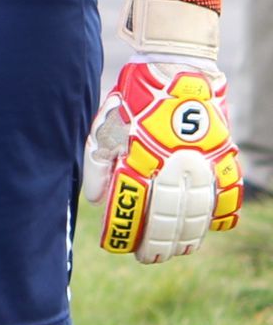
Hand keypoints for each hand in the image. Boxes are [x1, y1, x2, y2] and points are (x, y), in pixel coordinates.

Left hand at [83, 0, 242, 261]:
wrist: (175, 66)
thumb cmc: (133, 96)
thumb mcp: (105, 125)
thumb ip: (97, 163)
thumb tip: (96, 200)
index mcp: (139, 159)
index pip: (133, 210)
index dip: (126, 233)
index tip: (120, 247)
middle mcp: (172, 167)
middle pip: (167, 220)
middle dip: (157, 244)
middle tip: (149, 258)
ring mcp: (202, 163)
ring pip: (198, 214)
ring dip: (188, 237)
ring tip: (178, 250)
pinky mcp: (224, 157)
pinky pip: (228, 195)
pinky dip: (220, 215)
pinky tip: (210, 227)